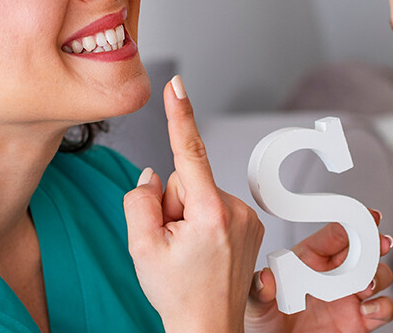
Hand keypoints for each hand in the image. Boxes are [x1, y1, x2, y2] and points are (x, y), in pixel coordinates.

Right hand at [125, 76, 265, 332]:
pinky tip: (202, 251)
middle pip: (187, 179)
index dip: (180, 115)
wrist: (207, 329)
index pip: (190, 152)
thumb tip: (154, 175)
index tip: (176, 85)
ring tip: (188, 253)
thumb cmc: (177, 294)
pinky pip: (214, 206)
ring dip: (187, 216)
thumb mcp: (142, 247)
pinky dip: (202, 222)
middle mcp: (236, 210)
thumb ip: (141, 200)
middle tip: (171, 244)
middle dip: (172, 203)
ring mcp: (248, 219)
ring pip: (200, 193)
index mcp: (210, 213)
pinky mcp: (252, 225)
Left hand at [244, 210, 392, 332]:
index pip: (336, 234)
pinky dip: (383, 307)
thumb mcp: (256, 305)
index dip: (353, 222)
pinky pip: (384, 309)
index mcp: (311, 259)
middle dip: (376, 243)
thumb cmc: (267, 322)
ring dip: (380, 275)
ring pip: (380, 275)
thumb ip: (260, 291)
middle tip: (380, 244)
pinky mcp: (361, 320)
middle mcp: (335, 275)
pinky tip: (368, 310)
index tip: (367, 216)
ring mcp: (350, 297)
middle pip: (364, 250)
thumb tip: (264, 278)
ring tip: (367, 285)